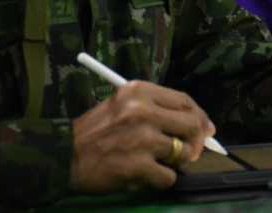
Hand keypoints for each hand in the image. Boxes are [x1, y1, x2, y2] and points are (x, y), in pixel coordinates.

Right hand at [71, 81, 214, 192]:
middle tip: (193, 151)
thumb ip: (156, 109)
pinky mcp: (139, 167)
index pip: (184, 101)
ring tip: (158, 162)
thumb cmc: (94, 130)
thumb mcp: (123, 105)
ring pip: (182, 153)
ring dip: (176, 161)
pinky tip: (146, 175)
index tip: (208, 128)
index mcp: (140, 91)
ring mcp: (142, 140)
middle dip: (197, 141)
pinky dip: (161, 179)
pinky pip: (168, 177)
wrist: (63, 155)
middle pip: (190, 125)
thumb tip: (196, 124)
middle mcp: (143, 111)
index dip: (200, 116)